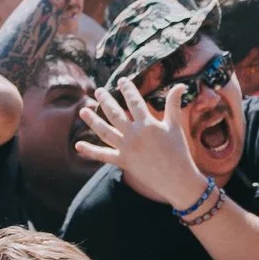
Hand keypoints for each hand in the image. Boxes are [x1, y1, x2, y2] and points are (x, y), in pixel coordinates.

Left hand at [76, 80, 212, 201]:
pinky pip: (103, 155)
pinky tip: (77, 145)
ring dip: (92, 121)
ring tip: (83, 110)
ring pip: (104, 131)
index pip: (134, 101)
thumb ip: (173, 104)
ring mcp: (126, 149)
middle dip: (105, 101)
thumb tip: (181, 84)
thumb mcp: (175, 126)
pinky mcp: (122, 162)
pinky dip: (90, 151)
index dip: (127, 89)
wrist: (176, 179)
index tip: (121, 81)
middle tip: (98, 91)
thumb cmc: (178, 151)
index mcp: (147, 124)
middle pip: (115, 114)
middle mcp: (133, 135)